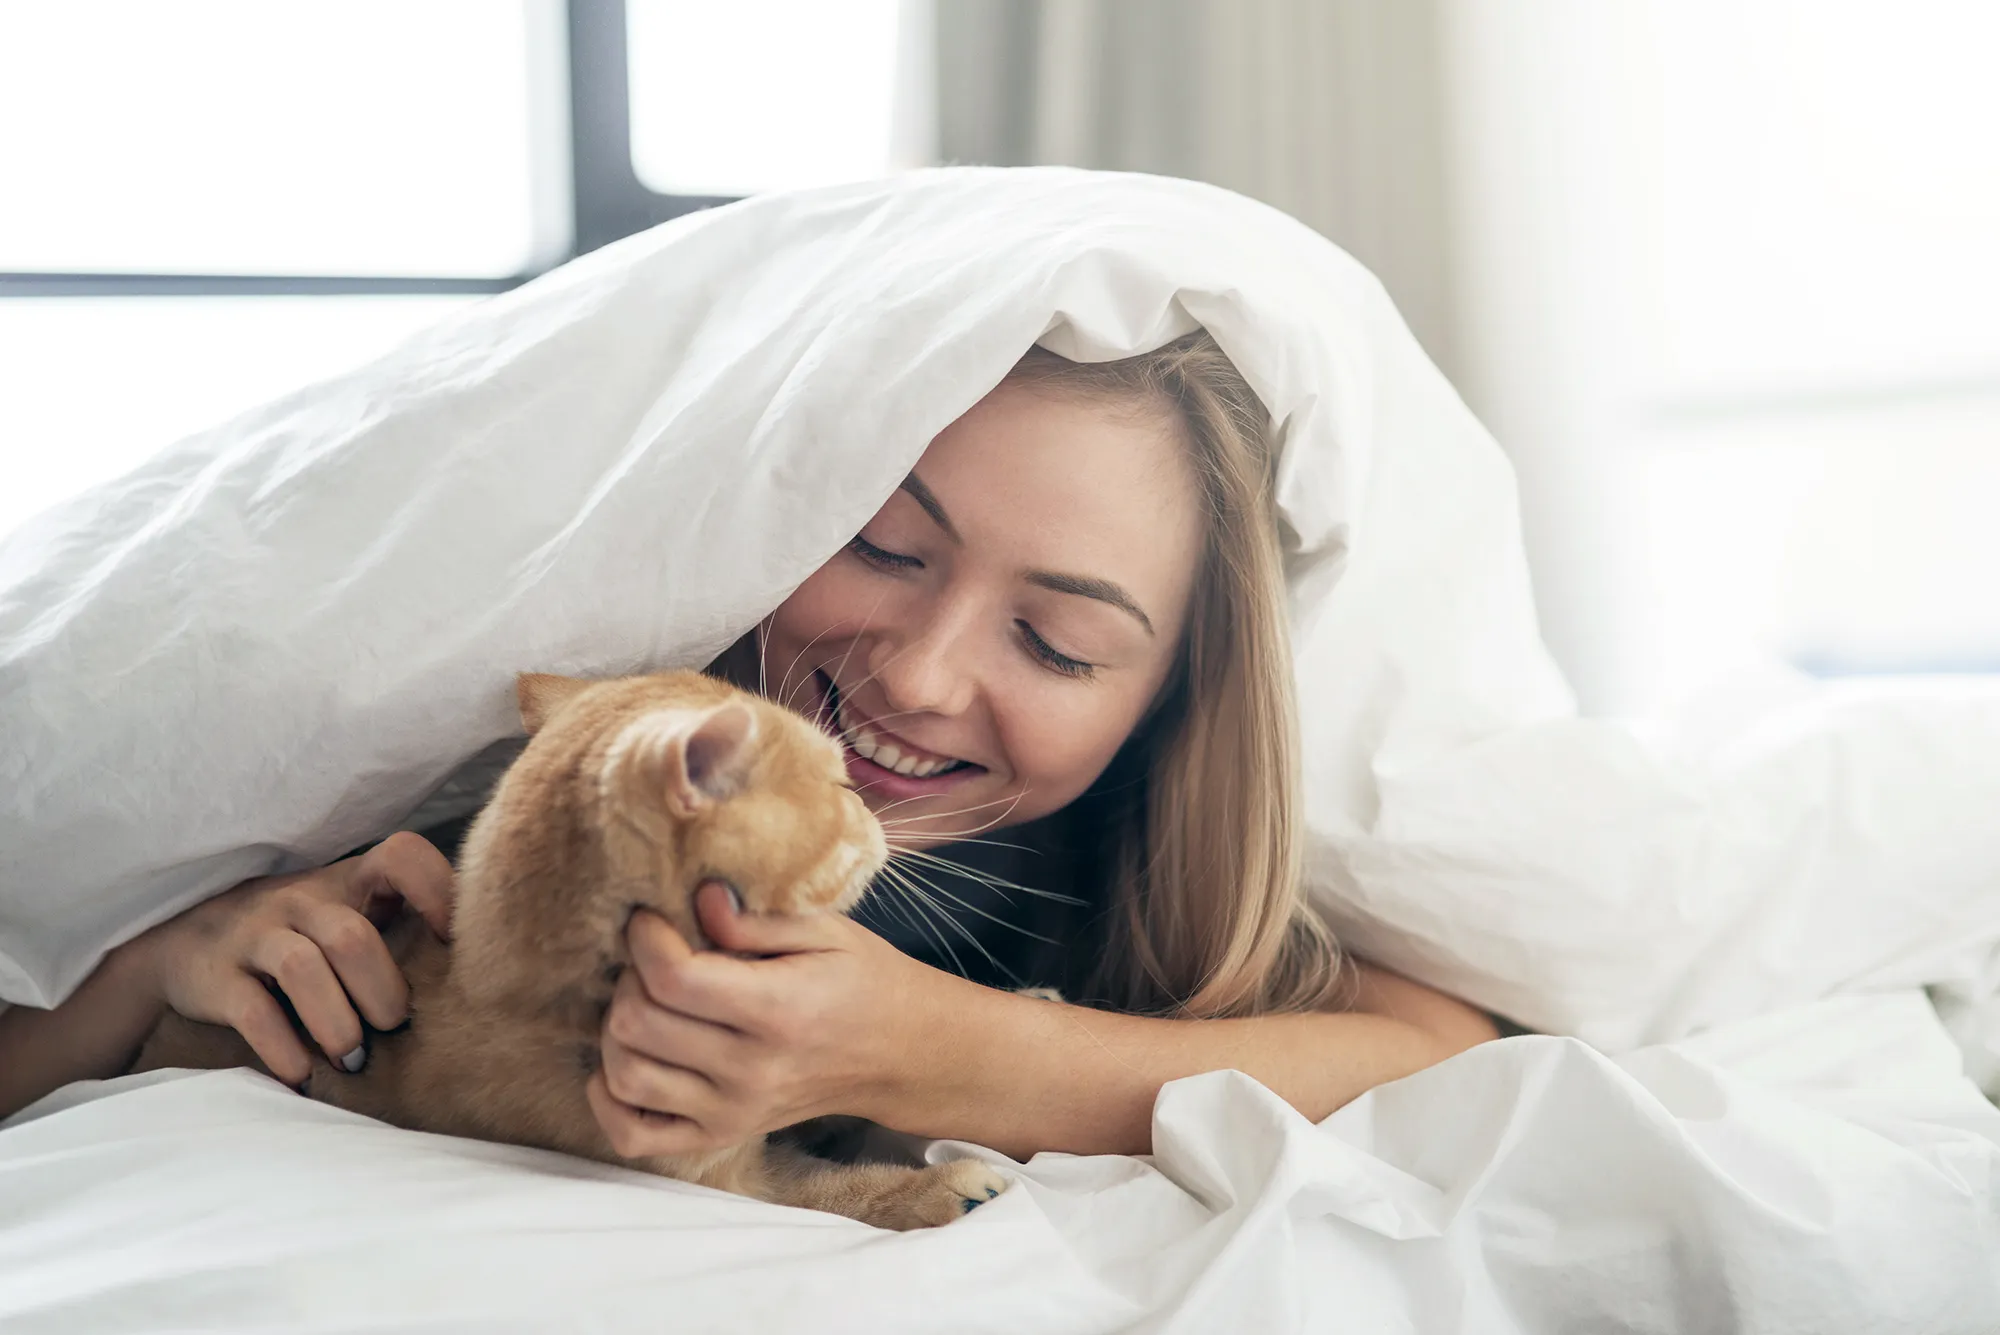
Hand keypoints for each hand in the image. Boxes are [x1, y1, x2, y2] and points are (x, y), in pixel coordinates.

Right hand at [133, 831, 454, 1084]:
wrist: (180, 941)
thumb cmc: (295, 935)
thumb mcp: (343, 915)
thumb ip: (399, 928)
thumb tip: (480, 975)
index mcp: (347, 881)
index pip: (401, 856)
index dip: (437, 892)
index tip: (453, 945)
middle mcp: (300, 899)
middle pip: (354, 937)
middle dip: (383, 993)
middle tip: (395, 1028)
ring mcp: (253, 934)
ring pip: (304, 969)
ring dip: (337, 1024)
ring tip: (353, 1058)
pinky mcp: (214, 976)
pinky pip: (253, 1012)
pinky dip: (283, 1050)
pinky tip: (302, 1076)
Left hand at [587, 882, 933, 1158]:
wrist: (899, 1054)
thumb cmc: (863, 981)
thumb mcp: (827, 930)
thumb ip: (756, 920)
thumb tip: (698, 900)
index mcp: (778, 1011)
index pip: (673, 978)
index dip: (645, 939)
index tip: (651, 919)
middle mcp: (750, 1071)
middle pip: (638, 1024)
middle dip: (630, 977)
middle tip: (656, 959)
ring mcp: (732, 1112)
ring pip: (625, 1075)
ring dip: (618, 1031)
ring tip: (648, 1003)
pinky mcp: (721, 1137)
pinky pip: (633, 1135)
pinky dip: (610, 1099)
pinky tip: (629, 1060)